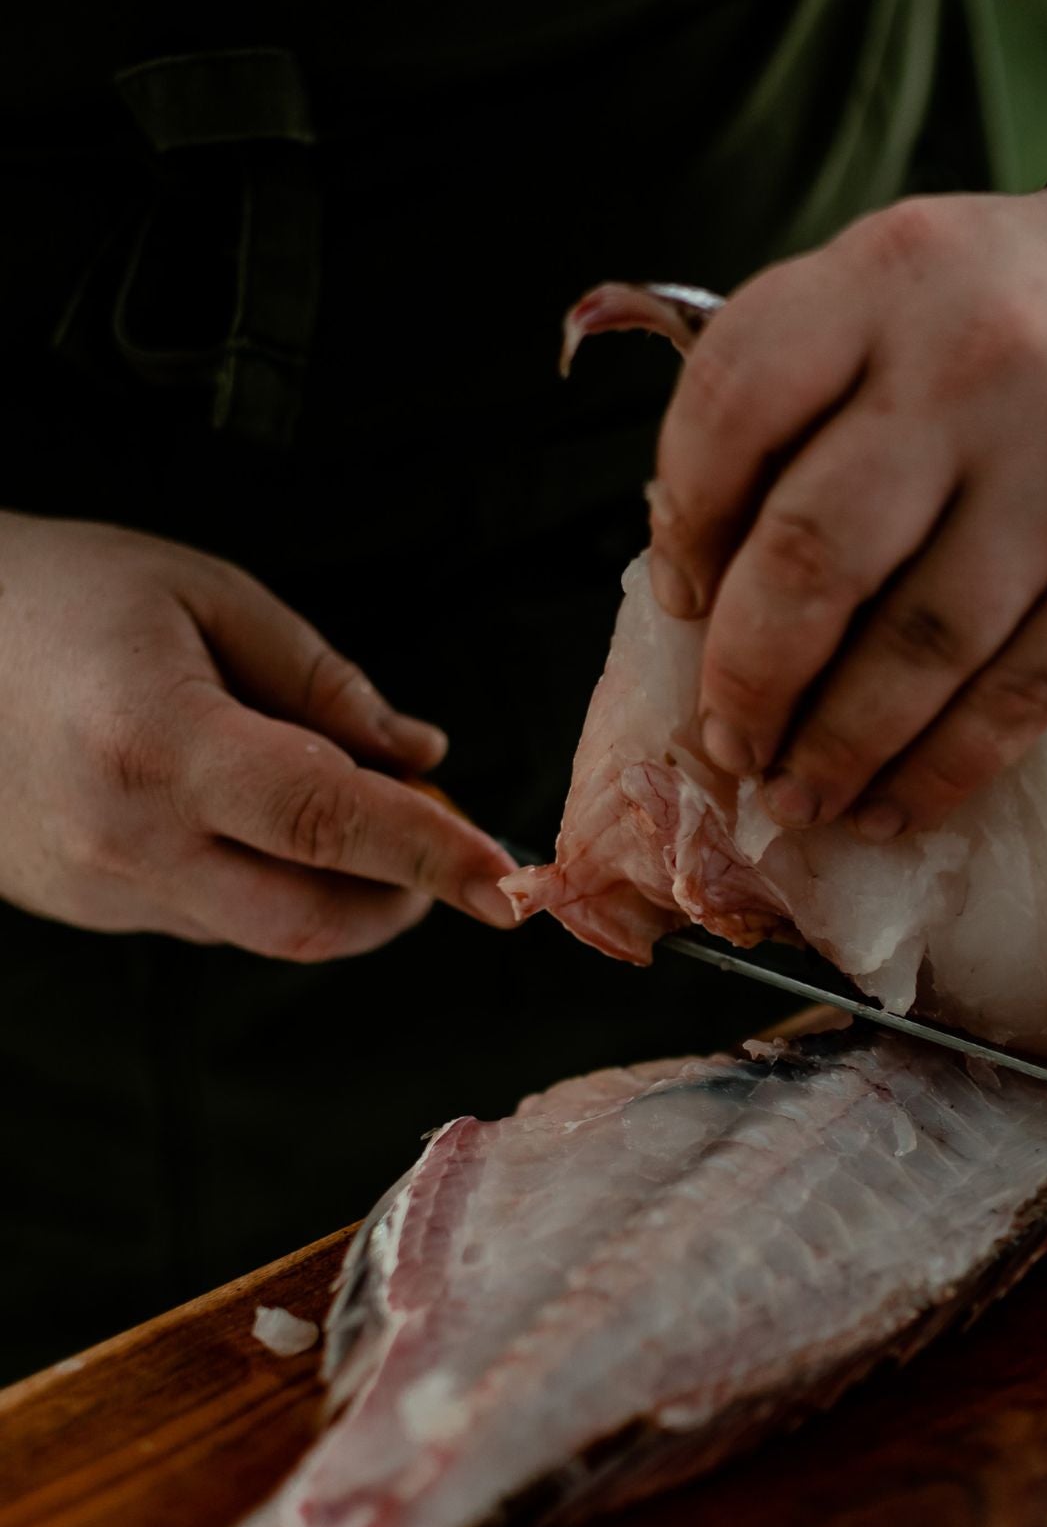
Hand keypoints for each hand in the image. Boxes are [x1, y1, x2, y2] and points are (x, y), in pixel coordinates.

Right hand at [0, 515, 514, 957]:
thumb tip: (421, 758)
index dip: (431, 855)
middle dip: (402, 898)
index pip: (329, 823)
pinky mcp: (87, 909)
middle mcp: (127, 838)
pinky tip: (253, 819)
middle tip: (438, 838)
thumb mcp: (204, 594)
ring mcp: (100, 889)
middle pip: (312, 920)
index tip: (506, 883)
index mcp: (160, 745)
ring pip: (267, 933)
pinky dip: (269, 885)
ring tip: (344, 811)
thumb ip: (322, 683)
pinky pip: (212, 921)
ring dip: (341, 896)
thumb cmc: (61, 593)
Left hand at [649, 176, 1046, 836]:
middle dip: (749, 678)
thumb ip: (801, 400)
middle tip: (730, 742)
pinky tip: (890, 807)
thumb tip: (701, 590)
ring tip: (795, 798)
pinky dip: (939, 771)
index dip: (683, 525)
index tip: (680, 602)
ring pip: (917, 651)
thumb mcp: (901, 289)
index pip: (732, 406)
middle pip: (814, 553)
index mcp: (889, 276)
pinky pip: (1018, 698)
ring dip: (836, 751)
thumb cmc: (1019, 319)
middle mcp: (978, 360)